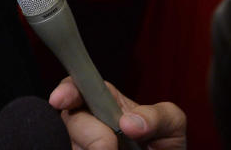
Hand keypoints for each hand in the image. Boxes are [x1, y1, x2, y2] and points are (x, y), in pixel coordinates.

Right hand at [49, 76, 185, 148]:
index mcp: (104, 102)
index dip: (66, 91)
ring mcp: (82, 144)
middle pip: (71, 119)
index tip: (60, 99)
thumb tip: (129, 123)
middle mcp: (88, 123)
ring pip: (72, 144)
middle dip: (89, 132)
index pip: (77, 87)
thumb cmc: (163, 143)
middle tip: (109, 146)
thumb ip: (156, 116)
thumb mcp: (170, 124)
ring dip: (91, 149)